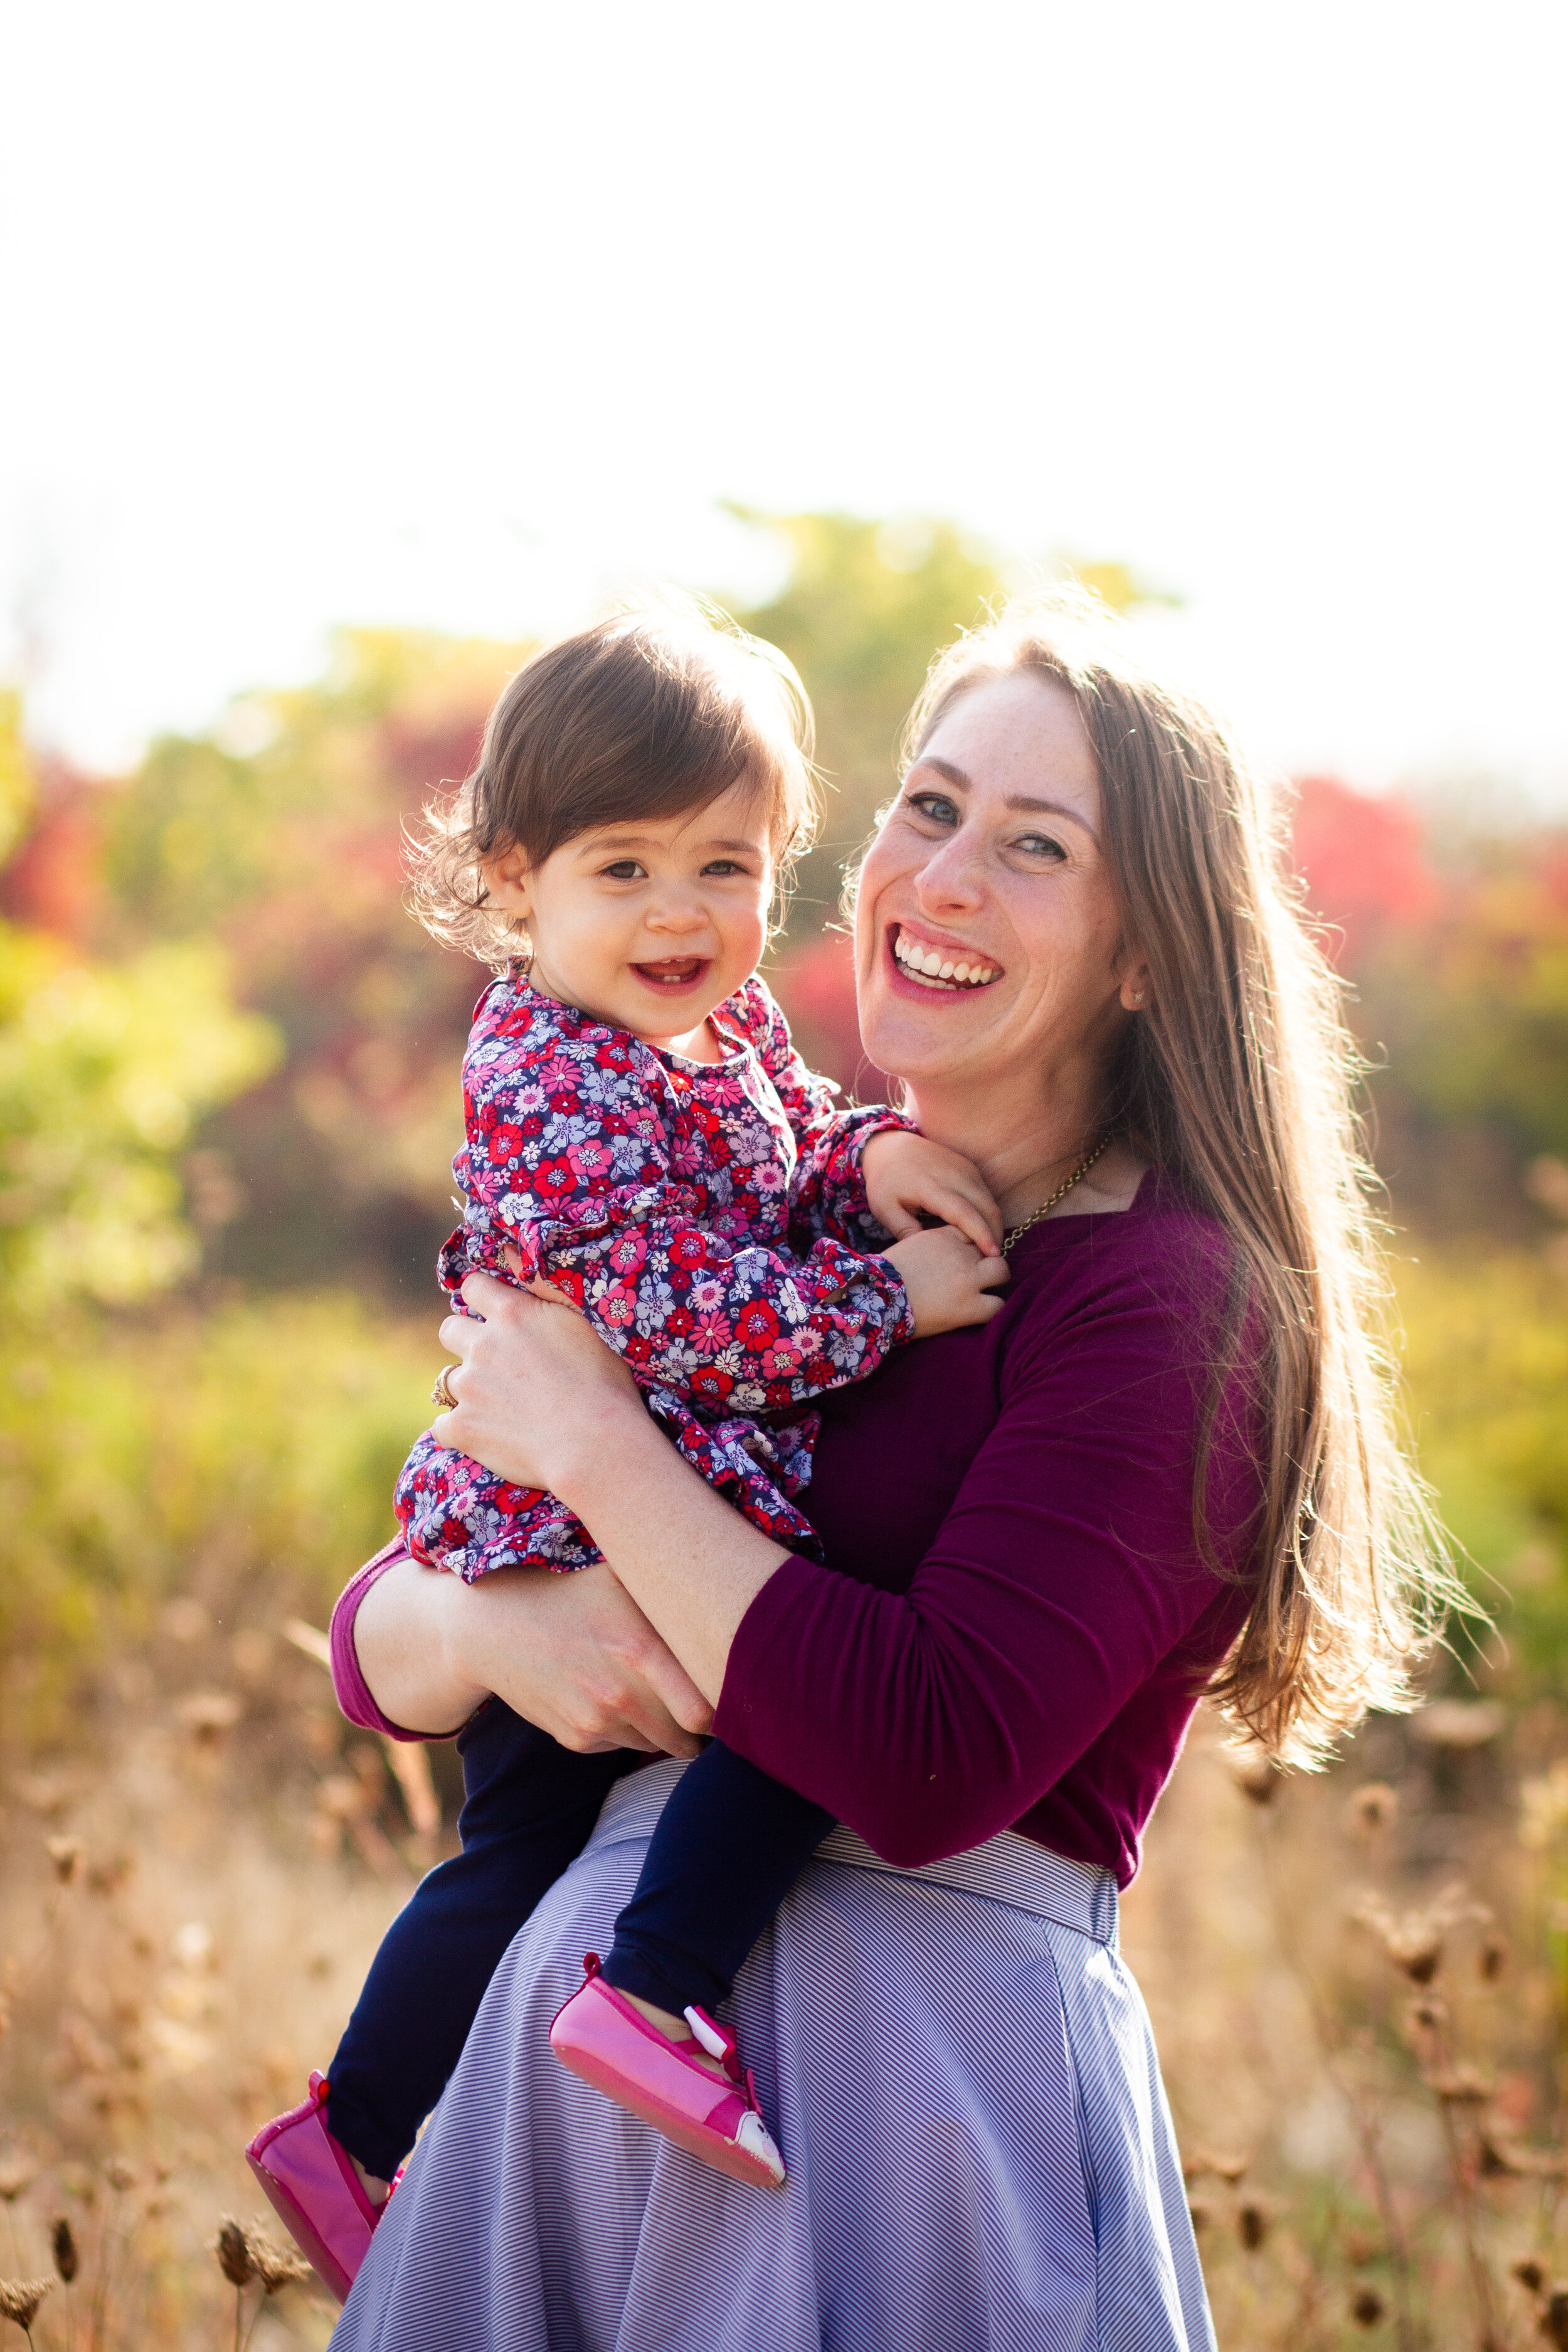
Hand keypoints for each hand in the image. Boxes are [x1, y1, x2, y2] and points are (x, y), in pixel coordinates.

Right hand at [354, 1551, 712, 1754]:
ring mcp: (596, 1720)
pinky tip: (619, 1697)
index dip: (724, 1703)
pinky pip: (624, 1745)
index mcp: (641, 1648)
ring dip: (667, 1729)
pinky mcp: (576, 1738)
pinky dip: (631, 1730)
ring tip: (661, 1696)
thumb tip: (734, 1597)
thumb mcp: (622, 1577)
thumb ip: (673, 1593)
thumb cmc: (571, 1591)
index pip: (707, 1707)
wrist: (494, 1624)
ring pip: (657, 1744)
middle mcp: (620, 1691)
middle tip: (707, 1705)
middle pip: (689, 1735)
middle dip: (703, 1726)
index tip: (726, 1688)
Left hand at [432, 1268, 640, 1495]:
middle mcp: (483, 1345)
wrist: (595, 1446)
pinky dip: (458, 1429)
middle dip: (466, 1340)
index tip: (495, 1315)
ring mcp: (469, 1388)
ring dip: (468, 1388)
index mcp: (513, 1314)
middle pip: (449, 1329)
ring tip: (501, 1405)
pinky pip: (442, 1425)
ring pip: (448, 1379)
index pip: (472, 1286)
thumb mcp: (584, 1321)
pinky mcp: (463, 1428)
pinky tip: (485, 1435)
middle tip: (496, 1362)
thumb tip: (507, 1251)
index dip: (482, 1299)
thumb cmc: (604, 1382)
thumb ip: (543, 1284)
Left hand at [860, 1128, 1002, 1255]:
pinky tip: (981, 1230)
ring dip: (993, 1224)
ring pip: (990, 1201)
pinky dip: (987, 1212)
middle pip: (986, 1208)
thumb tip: (928, 1254)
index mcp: (931, 1186)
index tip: (993, 1256)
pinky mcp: (969, 1167)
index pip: (964, 1213)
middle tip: (992, 1261)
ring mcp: (964, 1169)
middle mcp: (954, 1175)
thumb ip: (905, 1232)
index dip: (981, 1235)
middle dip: (994, 1235)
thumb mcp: (885, 1209)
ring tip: (988, 1249)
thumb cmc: (886, 1181)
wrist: (890, 1146)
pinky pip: (985, 1193)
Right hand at [882, 1223, 1009, 1336]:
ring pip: (1002, 1272)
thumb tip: (940, 1254)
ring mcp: (969, 1279)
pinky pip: (998, 1305)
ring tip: (984, 1291)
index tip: (963, 1257)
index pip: (971, 1231)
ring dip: (995, 1281)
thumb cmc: (883, 1276)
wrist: (876, 1299)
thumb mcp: (908, 1245)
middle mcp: (961, 1253)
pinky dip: (993, 1308)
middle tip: (977, 1275)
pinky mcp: (970, 1307)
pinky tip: (980, 1311)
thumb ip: (932, 1244)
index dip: (970, 1245)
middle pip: (990, 1249)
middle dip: (986, 1260)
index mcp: (943, 1236)